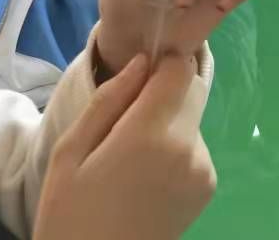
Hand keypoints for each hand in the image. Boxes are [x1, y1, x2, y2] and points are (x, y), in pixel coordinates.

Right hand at [34, 53, 215, 239]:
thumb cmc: (70, 216)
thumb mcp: (69, 155)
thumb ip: (109, 102)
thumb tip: (143, 61)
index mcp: (152, 135)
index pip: (179, 68)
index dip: (159, 65)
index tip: (134, 82)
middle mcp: (190, 147)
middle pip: (191, 91)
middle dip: (163, 94)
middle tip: (123, 126)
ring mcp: (204, 169)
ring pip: (191, 119)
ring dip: (168, 125)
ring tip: (129, 161)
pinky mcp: (209, 187)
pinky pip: (194, 148)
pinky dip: (175, 151)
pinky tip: (145, 179)